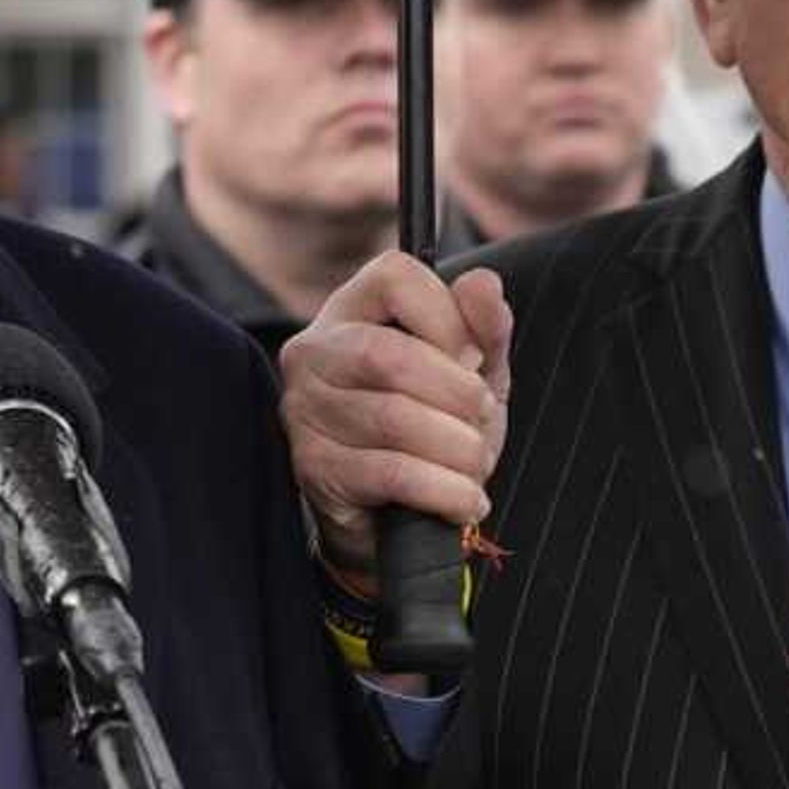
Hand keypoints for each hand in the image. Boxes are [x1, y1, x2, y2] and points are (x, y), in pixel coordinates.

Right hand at [279, 253, 512, 582]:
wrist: (397, 510)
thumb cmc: (433, 425)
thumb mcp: (473, 372)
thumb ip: (484, 327)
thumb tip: (482, 284)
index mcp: (352, 310)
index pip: (395, 278)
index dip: (448, 316)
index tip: (474, 358)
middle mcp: (314, 352)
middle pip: (388, 355)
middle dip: (456, 393)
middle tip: (481, 419)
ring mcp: (304, 410)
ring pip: (392, 418)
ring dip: (457, 449)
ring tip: (476, 464)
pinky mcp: (311, 467)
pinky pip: (389, 472)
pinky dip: (444, 490)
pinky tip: (465, 499)